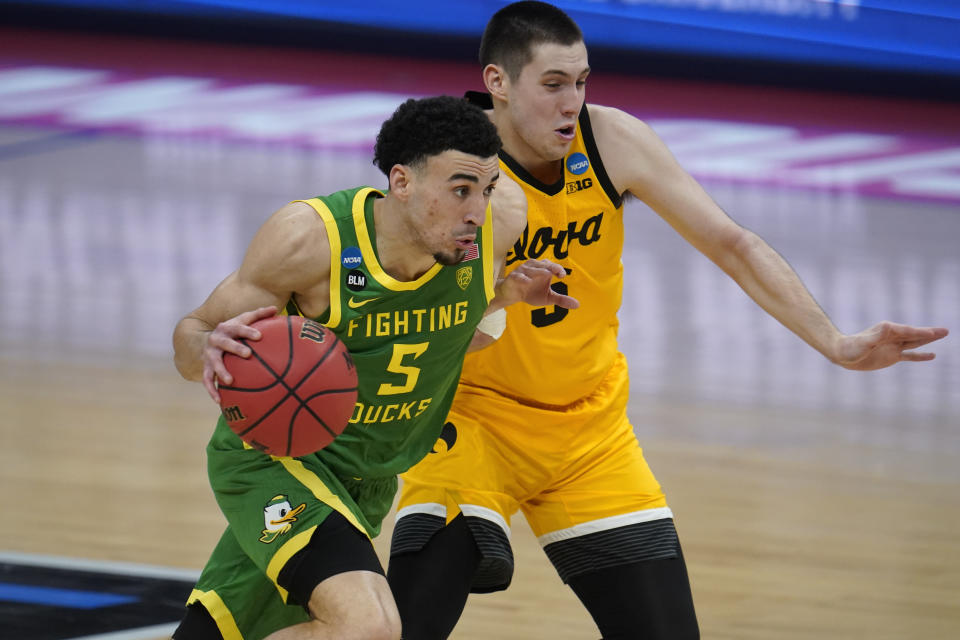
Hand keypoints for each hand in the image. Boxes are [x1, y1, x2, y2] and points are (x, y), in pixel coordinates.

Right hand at [202, 306, 276, 402]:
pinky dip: (212, 391)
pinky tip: (219, 401)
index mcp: (227, 328)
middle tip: (247, 354)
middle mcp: (216, 340)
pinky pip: (207, 380)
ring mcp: (209, 355)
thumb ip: (258, 315)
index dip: (248, 331)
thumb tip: (275, 308)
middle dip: (235, 348)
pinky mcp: (205, 368)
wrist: (206, 340)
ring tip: (230, 381)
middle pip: (225, 344)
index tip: (259, 336)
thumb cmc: (232, 330)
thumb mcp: (242, 320)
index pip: (238, 328)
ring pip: (214, 364)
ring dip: (221, 372)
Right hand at [497, 259, 579, 308]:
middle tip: (557, 272)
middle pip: (543, 264)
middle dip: (551, 267)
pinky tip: (528, 282)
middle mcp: (533, 267)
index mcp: (543, 269)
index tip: (563, 276)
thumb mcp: (548, 297)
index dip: (558, 269)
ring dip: (538, 271)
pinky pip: (518, 276)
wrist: (512, 295)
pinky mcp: (513, 277)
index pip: (552, 266)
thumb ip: (561, 299)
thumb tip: (577, 305)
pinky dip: (523, 278)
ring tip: (546, 274)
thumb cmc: (531, 293)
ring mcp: (523, 271)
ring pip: (531, 269)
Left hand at [833, 321, 947, 370]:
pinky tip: (932, 355)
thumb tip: (888, 328)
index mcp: (887, 330)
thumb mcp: (864, 342)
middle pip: (915, 334)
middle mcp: (892, 336)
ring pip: (915, 342)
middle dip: (930, 333)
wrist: (843, 354)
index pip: (908, 331)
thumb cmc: (851, 348)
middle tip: (945, 331)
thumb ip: (877, 336)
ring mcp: (893, 346)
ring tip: (943, 335)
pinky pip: (910, 355)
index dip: (921, 332)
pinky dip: (921, 356)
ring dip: (928, 340)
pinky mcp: (892, 356)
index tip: (933, 333)